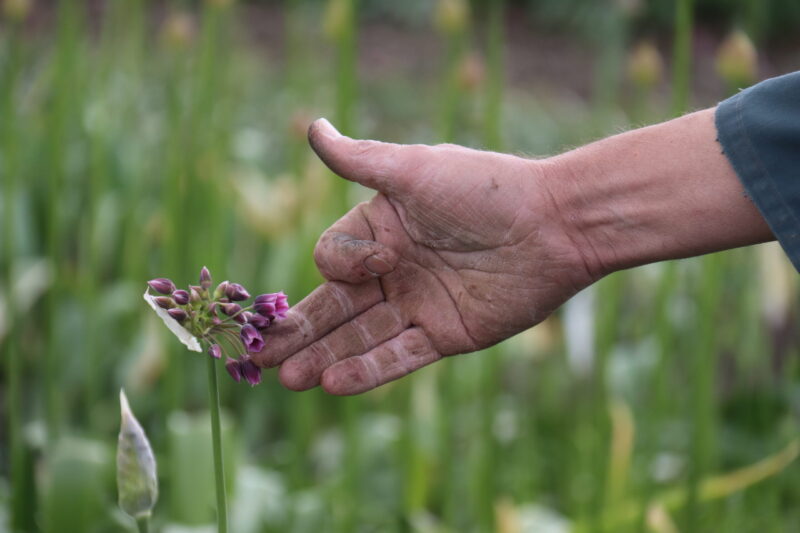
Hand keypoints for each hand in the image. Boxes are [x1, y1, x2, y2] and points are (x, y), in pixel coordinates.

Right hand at [253, 119, 593, 393]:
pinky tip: (333, 383)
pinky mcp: (445, 335)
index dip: (342, 266)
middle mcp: (394, 269)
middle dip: (299, 331)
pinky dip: (368, 370)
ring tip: (287, 379)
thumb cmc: (485, 188)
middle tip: (259, 357)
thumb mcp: (415, 170)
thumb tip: (311, 126)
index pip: (332, 258)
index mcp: (381, 229)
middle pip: (335, 306)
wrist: (555, 225)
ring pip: (360, 337)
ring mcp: (418, 305)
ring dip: (323, 357)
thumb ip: (358, 161)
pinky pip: (399, 356)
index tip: (381, 261)